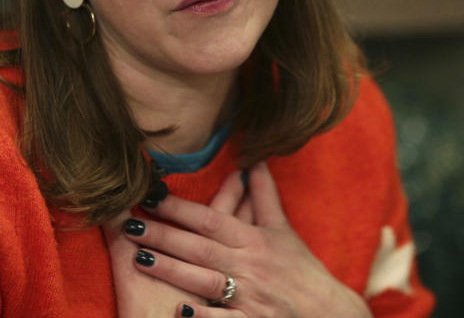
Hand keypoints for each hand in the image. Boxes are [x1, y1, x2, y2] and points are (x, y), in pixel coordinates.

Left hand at [123, 162, 372, 317]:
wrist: (332, 315)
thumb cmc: (302, 272)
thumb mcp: (283, 231)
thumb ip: (264, 196)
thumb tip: (254, 161)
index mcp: (254, 240)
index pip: (211, 220)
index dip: (180, 208)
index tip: (150, 196)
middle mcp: (250, 266)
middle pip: (200, 247)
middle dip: (164, 235)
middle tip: (131, 223)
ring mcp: (250, 297)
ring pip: (204, 281)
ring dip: (170, 270)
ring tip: (138, 258)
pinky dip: (200, 316)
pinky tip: (177, 309)